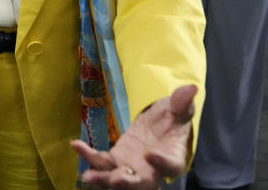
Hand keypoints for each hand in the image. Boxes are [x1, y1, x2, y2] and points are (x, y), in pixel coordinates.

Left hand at [71, 85, 197, 188]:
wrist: (159, 125)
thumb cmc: (173, 119)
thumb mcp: (179, 108)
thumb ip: (182, 102)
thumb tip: (190, 88)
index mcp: (172, 158)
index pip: (170, 165)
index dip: (162, 163)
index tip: (152, 155)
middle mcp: (152, 170)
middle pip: (140, 182)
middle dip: (127, 183)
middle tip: (115, 180)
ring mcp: (131, 168)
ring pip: (116, 179)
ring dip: (102, 179)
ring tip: (87, 175)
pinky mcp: (115, 161)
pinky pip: (101, 162)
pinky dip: (89, 156)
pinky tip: (76, 145)